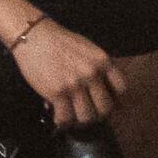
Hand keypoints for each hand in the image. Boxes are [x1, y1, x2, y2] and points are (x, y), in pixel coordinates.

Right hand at [13, 15, 127, 126]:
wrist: (35, 36)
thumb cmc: (62, 42)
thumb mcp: (88, 49)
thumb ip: (98, 67)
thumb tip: (105, 90)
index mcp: (103, 61)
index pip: (121, 88)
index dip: (115, 98)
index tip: (105, 100)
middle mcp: (92, 73)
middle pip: (105, 108)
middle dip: (97, 113)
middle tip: (88, 111)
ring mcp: (75, 84)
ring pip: (86, 118)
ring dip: (79, 119)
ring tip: (73, 115)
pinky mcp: (57, 93)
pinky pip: (65, 118)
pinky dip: (62, 120)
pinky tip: (58, 114)